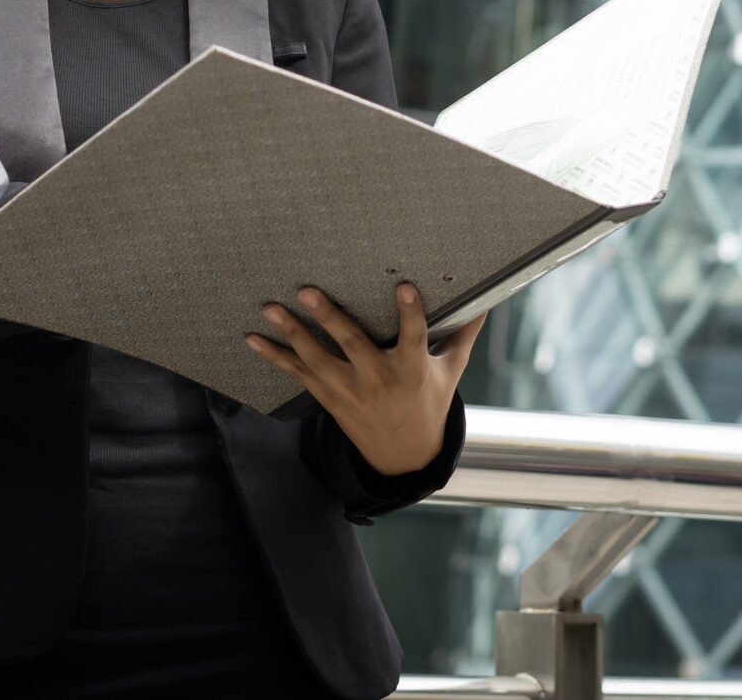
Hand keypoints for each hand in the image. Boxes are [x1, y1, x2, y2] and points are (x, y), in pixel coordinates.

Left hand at [247, 283, 484, 476]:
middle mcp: (378, 380)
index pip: (413, 336)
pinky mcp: (329, 397)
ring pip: (317, 360)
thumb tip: (488, 301)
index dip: (409, 313)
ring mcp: (349, 390)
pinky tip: (253, 339)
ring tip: (270, 309)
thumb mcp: (450, 373)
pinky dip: (275, 358)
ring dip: (291, 334)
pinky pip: (298, 375)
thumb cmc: (429, 403)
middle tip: (309, 291)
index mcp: (411, 370)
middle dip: (329, 318)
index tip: (405, 287)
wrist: (403, 455)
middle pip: (352, 345)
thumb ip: (463, 335)